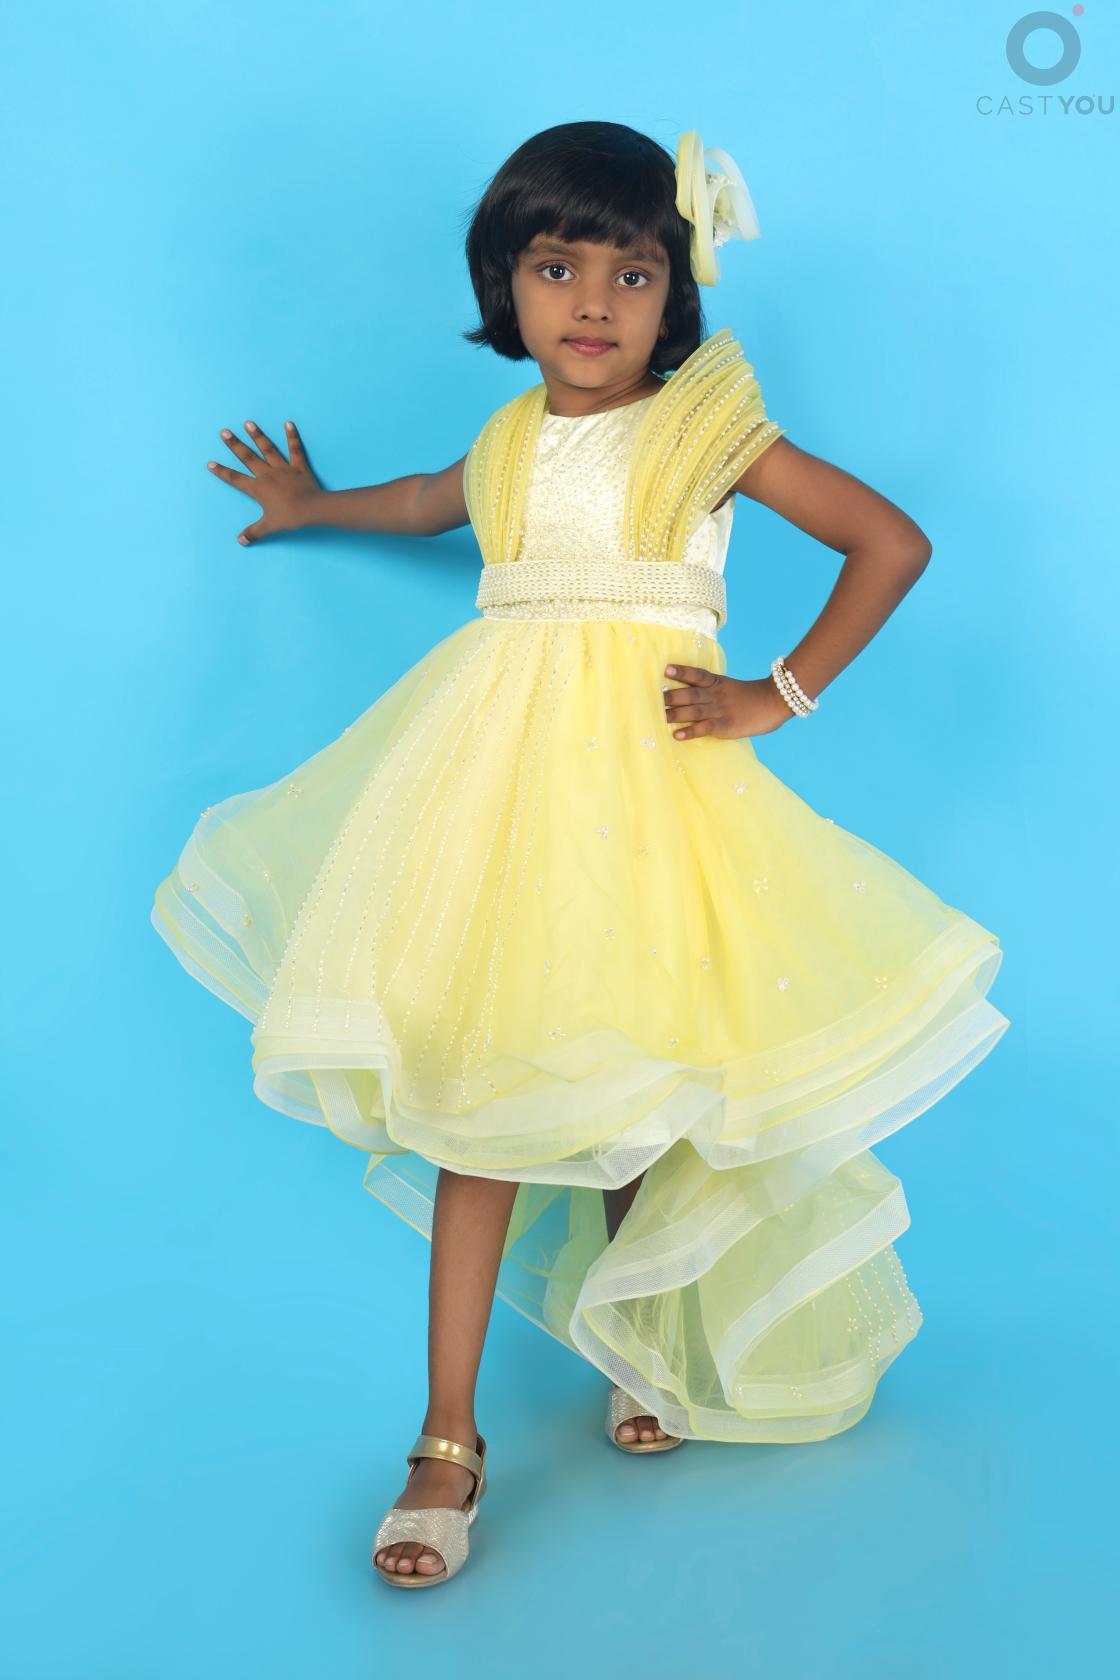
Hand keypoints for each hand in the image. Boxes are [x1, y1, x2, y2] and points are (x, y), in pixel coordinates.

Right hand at [207, 419, 322, 544]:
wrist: (311, 509)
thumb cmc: (289, 517)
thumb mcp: (269, 527)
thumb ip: (254, 532)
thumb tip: (241, 541)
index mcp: (258, 489)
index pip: (235, 479)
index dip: (222, 472)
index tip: (210, 463)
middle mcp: (267, 474)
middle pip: (248, 457)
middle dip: (235, 444)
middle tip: (224, 432)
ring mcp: (283, 468)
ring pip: (268, 449)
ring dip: (257, 436)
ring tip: (249, 423)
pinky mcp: (299, 466)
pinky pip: (295, 449)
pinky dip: (292, 436)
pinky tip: (288, 423)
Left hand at [662, 662, 793, 739]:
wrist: (773, 702)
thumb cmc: (749, 696)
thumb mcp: (728, 687)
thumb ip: (711, 689)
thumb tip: (687, 694)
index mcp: (717, 683)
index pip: (697, 675)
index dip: (682, 672)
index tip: (666, 669)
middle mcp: (716, 695)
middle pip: (690, 694)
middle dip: (671, 697)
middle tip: (653, 698)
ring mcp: (720, 710)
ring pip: (693, 711)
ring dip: (674, 714)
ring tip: (658, 717)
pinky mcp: (725, 726)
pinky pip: (704, 728)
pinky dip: (689, 731)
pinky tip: (676, 734)